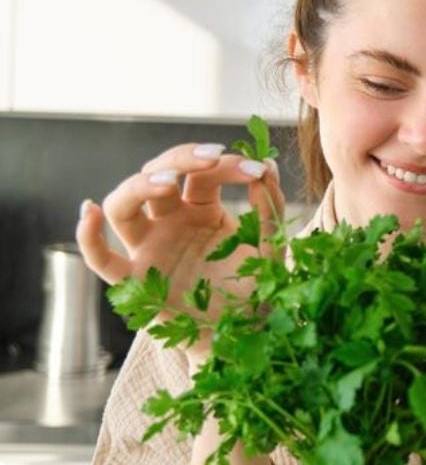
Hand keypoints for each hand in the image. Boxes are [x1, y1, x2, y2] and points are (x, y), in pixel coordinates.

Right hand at [75, 143, 284, 362]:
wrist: (248, 337)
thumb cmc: (256, 289)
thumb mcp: (270, 246)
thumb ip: (270, 209)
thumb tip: (269, 165)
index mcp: (202, 210)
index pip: (203, 174)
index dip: (226, 165)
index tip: (256, 169)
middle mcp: (170, 222)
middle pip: (158, 174)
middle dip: (182, 158)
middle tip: (212, 156)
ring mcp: (150, 248)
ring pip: (124, 205)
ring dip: (139, 184)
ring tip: (168, 180)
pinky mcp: (135, 282)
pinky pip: (101, 259)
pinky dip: (87, 237)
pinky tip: (90, 211)